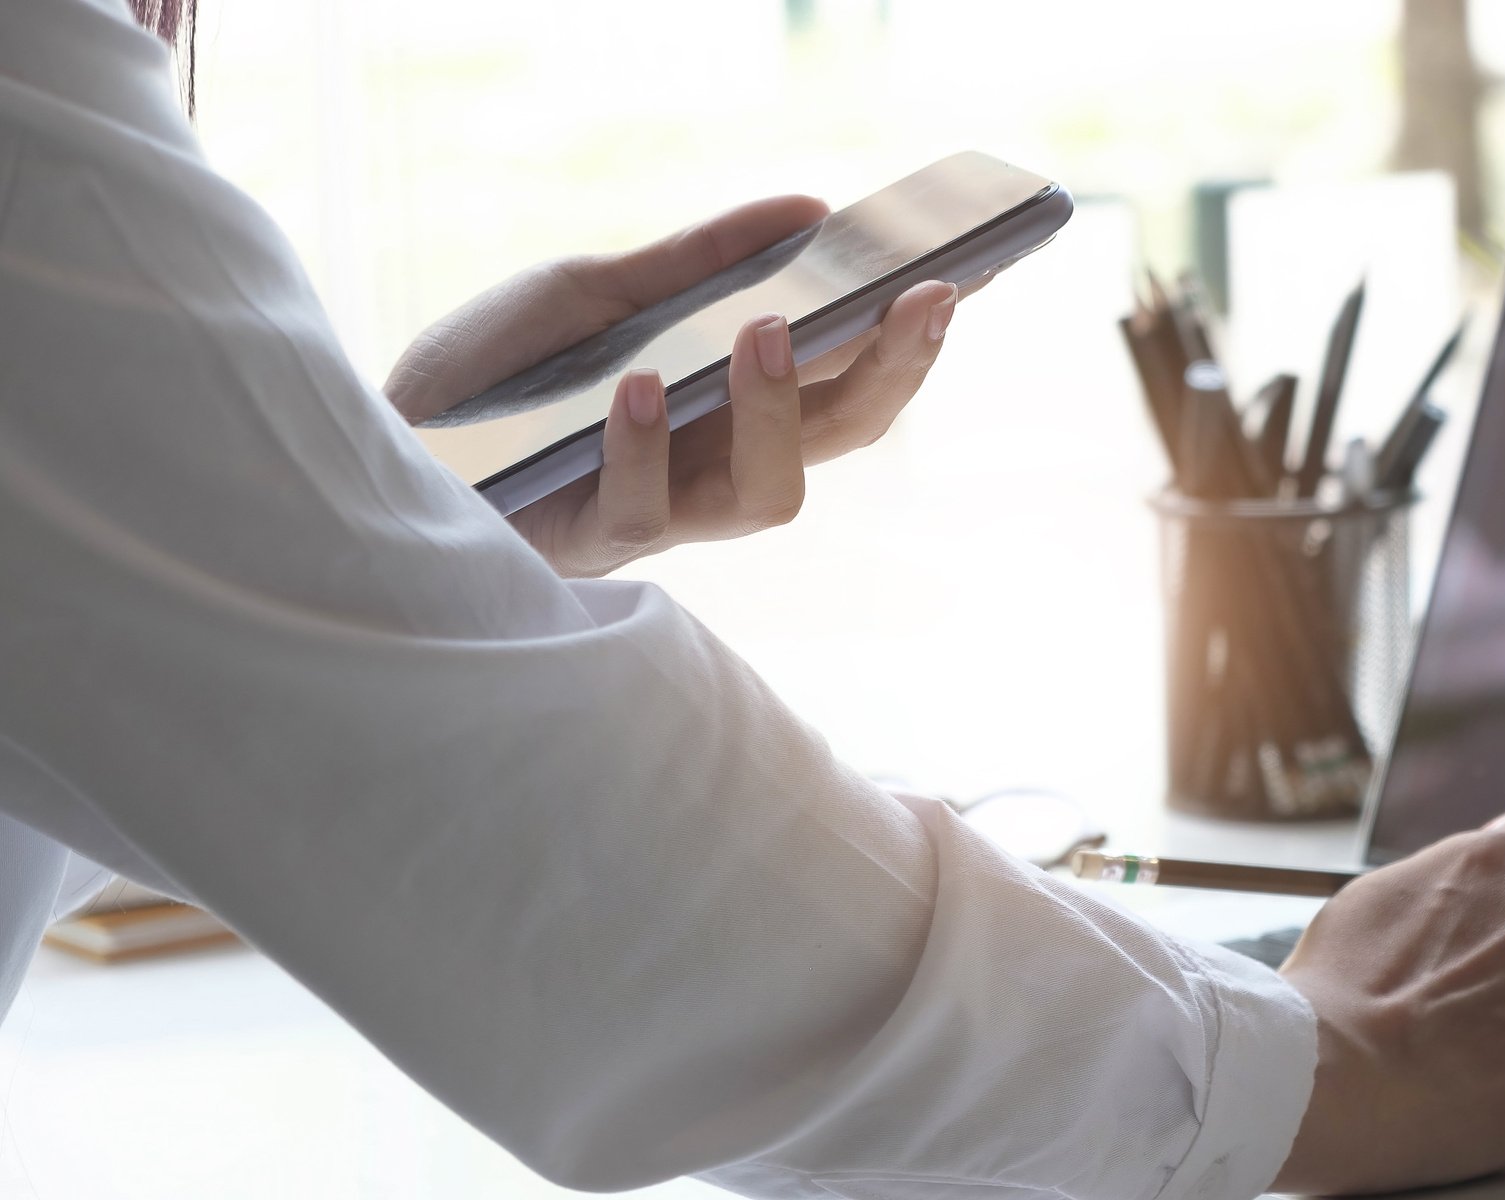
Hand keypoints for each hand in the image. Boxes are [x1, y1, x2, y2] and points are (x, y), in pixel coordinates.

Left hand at [384, 196, 961, 577]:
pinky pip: (645, 507)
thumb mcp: (592, 292)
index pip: (849, 382)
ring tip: (766, 328)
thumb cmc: (489, 376)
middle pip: (842, 438)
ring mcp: (663, 514)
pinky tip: (637, 384)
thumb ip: (697, 261)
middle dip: (894, 371)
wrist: (371, 446)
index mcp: (731, 410)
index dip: (911, 341)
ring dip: (777, 407)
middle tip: (920, 299)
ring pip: (770, 493)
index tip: (959, 277)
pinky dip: (646, 442)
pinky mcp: (590, 542)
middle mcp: (715, 468)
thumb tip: (810, 211)